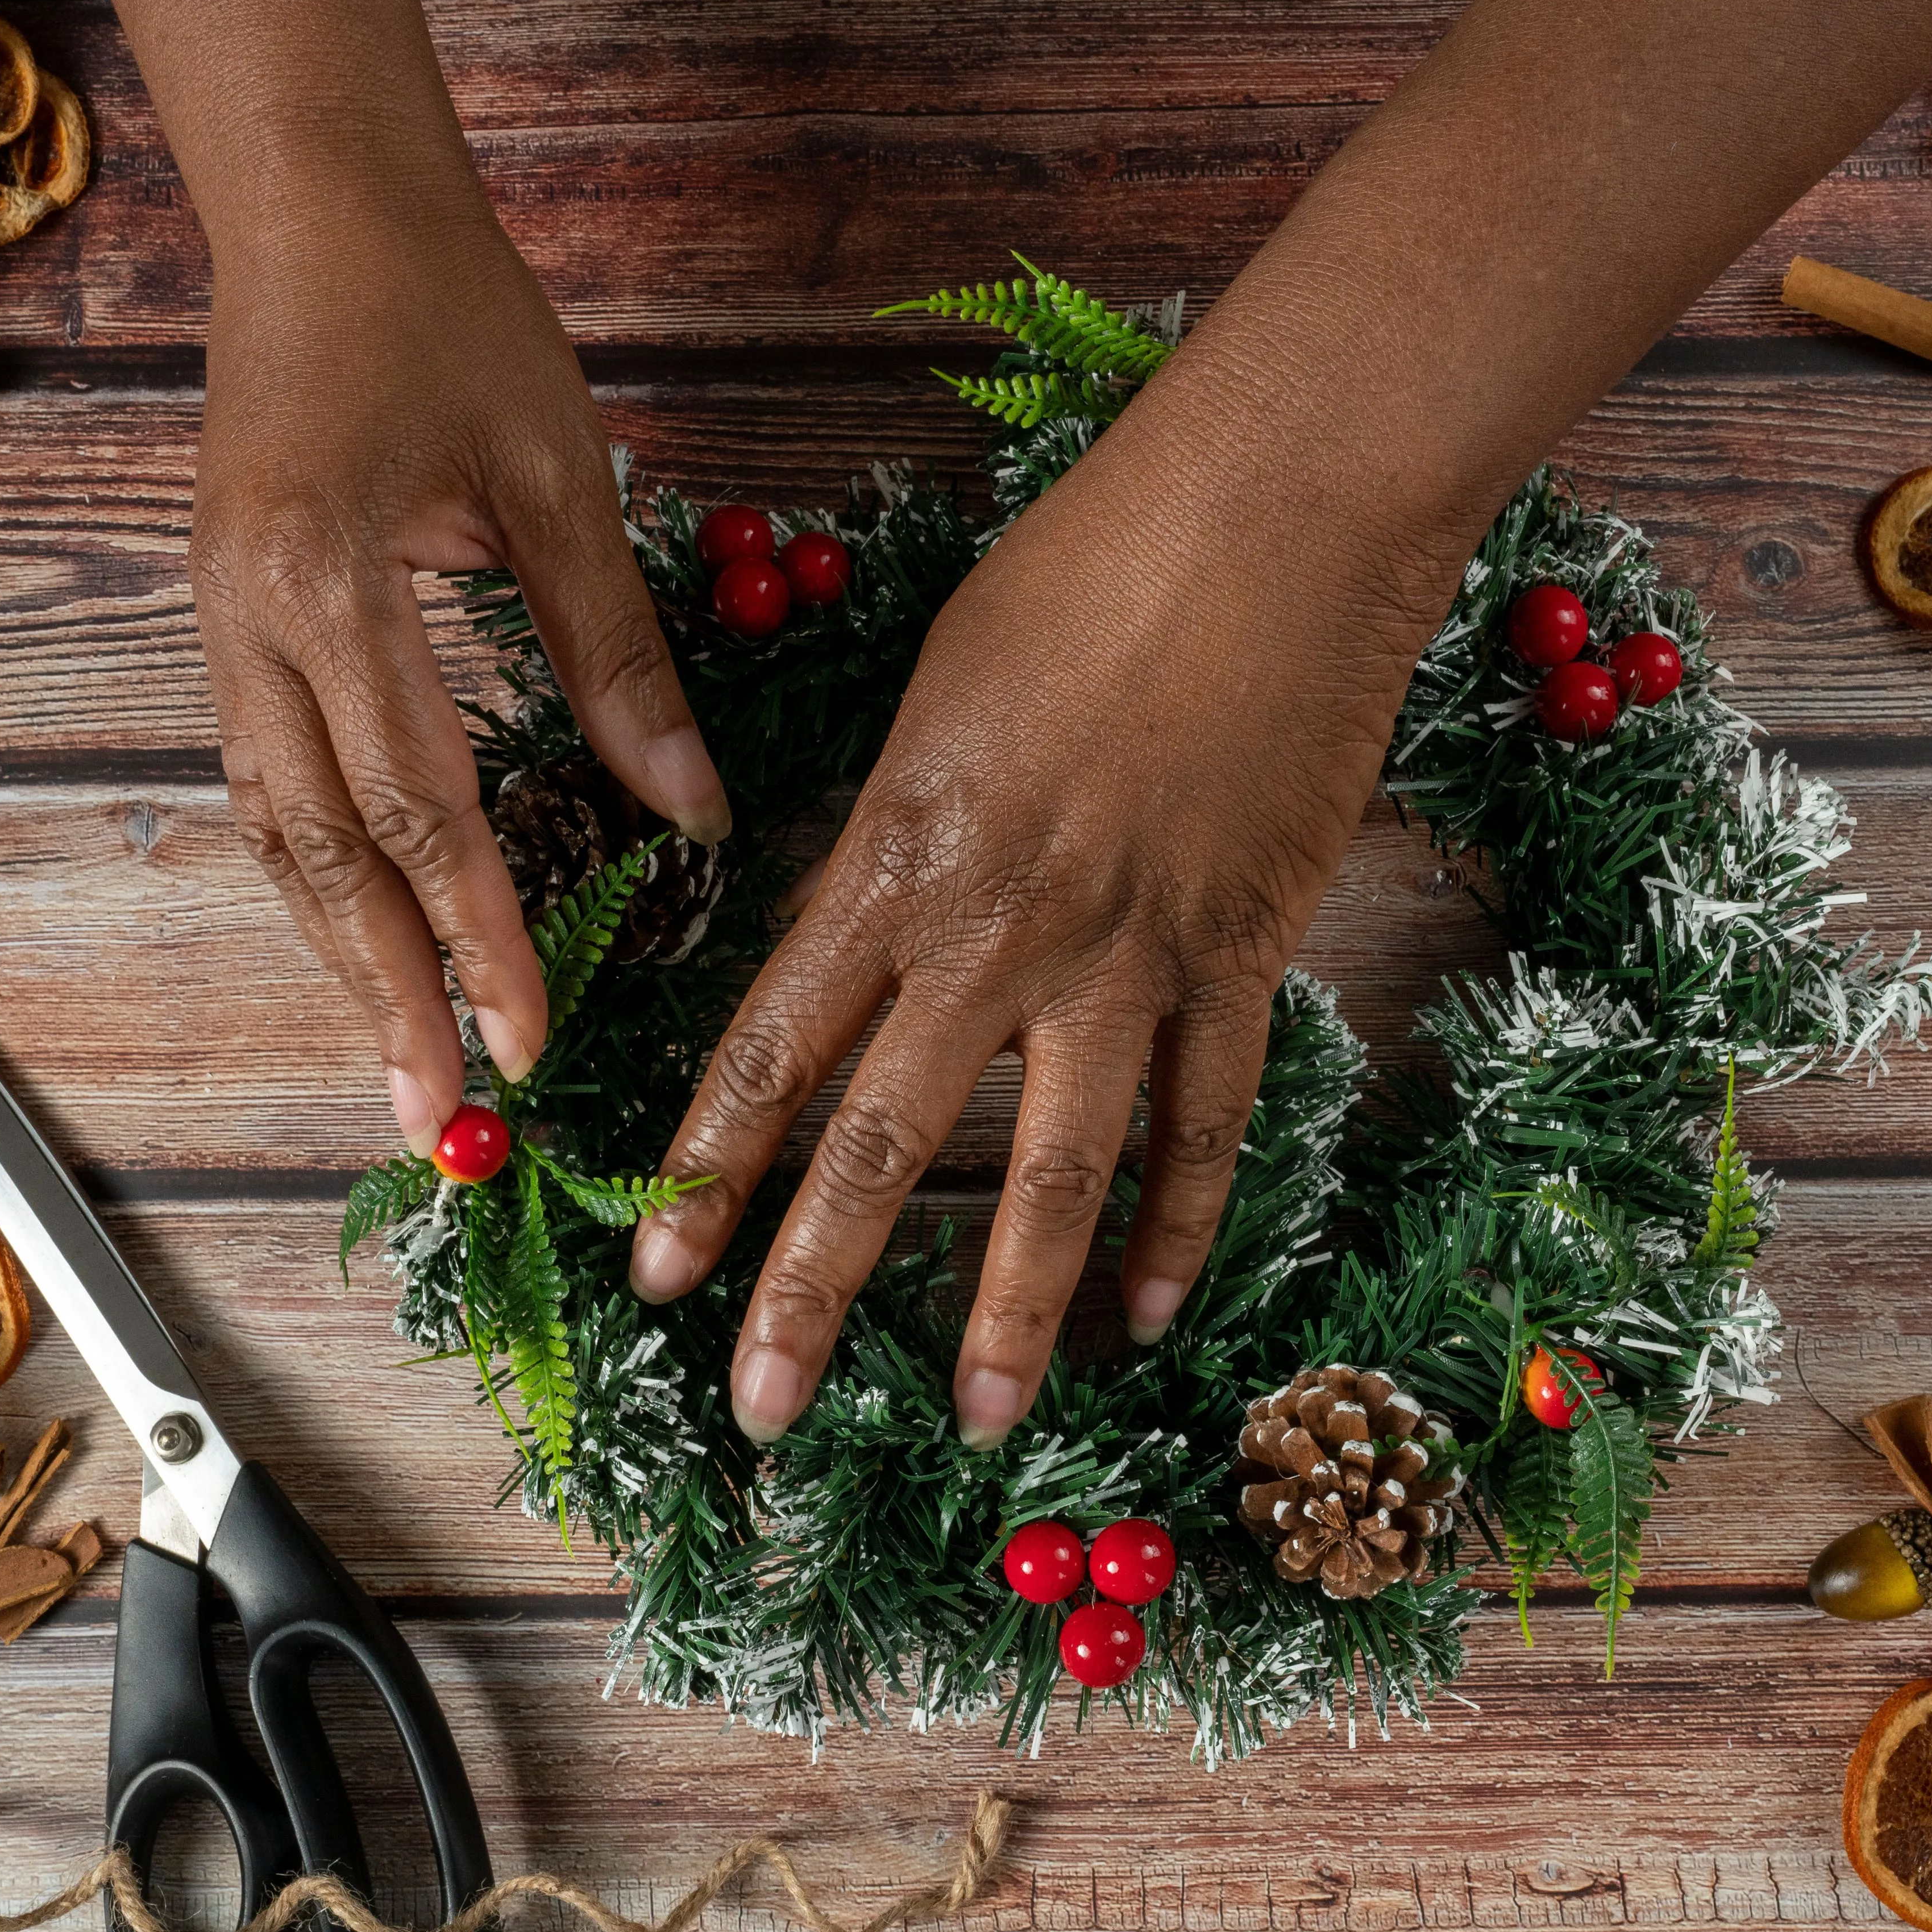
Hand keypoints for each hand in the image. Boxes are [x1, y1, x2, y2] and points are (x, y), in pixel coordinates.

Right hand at [193, 182, 728, 1152]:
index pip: (418, 802)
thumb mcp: (556, 477)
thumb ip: (615, 653)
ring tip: (398, 1063)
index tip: (531, 1036)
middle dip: (387, 992)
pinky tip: (364, 941)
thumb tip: (696, 812)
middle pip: (323, 850)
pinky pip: (267, 782)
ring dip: (339, 955)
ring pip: (276, 832)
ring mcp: (217, 624)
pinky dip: (318, 874)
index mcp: (328, 576)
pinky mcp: (224, 620)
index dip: (479, 932)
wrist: (321, 205)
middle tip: (438, 1115)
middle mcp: (247, 619)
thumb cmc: (450, 313)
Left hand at [624, 419, 1448, 1445]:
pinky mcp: (1244, 952)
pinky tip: (1152, 1311)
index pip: (772, 1051)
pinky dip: (1184, 1223)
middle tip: (761, 1409)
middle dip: (810, 1290)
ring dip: (1009, 1306)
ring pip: (1053, 1168)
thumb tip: (862, 925)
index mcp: (897, 855)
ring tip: (981, 1416)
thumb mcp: (944, 694)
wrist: (1274, 515)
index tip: (656, 1279)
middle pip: (878, 1143)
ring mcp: (1126, 952)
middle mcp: (994, 927)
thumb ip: (897, 831)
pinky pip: (1206, 1121)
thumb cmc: (1096, 567)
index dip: (707, 1177)